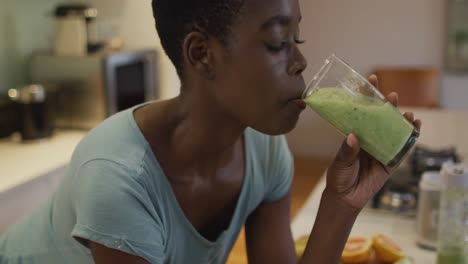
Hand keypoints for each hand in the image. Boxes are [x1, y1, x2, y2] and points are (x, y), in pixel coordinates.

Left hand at [324, 75, 421, 210]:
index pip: (362, 112)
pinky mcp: (390, 162)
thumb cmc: (339, 176)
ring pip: (393, 131)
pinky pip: (402, 149)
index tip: (371, 80)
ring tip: (406, 112)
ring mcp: (381, 150)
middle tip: (391, 96)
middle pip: (381, 119)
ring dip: (401, 120)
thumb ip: (347, 151)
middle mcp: (370, 139)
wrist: (345, 198)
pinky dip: (410, 138)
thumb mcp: (340, 162)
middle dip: (387, 106)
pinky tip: (415, 126)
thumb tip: (352, 137)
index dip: (367, 96)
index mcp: (356, 134)